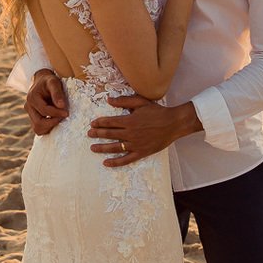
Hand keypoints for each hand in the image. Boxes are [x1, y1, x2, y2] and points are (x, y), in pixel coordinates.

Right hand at [25, 69, 67, 135]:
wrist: (42, 81)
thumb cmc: (49, 81)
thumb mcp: (54, 82)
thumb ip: (57, 93)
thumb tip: (61, 105)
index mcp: (32, 98)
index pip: (44, 111)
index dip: (56, 113)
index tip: (66, 112)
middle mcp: (28, 107)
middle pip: (38, 123)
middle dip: (53, 122)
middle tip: (63, 117)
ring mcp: (30, 114)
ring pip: (37, 129)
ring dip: (50, 127)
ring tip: (59, 119)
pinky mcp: (33, 118)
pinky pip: (39, 129)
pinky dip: (48, 128)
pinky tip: (55, 120)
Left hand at [88, 95, 202, 165]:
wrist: (173, 124)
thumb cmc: (158, 112)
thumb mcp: (141, 102)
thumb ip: (124, 101)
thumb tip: (109, 100)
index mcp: (129, 120)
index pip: (109, 122)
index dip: (99, 123)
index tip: (92, 124)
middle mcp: (130, 133)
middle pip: (109, 134)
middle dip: (97, 134)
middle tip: (89, 134)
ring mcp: (135, 144)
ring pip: (115, 147)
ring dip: (102, 148)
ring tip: (92, 148)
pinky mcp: (141, 152)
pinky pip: (126, 159)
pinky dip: (115, 162)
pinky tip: (106, 163)